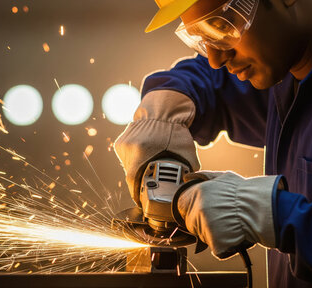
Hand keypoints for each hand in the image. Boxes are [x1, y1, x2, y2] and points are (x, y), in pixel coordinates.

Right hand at [114, 90, 200, 205]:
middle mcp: (129, 148)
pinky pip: (126, 159)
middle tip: (149, 188)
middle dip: (140, 183)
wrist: (162, 111)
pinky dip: (134, 162)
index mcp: (142, 151)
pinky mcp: (120, 142)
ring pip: (128, 167)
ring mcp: (123, 144)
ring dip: (137, 172)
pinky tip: (144, 159)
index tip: (142, 201)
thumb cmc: (175, 131)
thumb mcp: (186, 153)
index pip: (133, 181)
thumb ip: (187, 171)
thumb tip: (191, 187)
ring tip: (148, 171)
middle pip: (131, 175)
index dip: (137, 194)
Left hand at [176, 171, 285, 258]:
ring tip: (227, 223)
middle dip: (202, 221)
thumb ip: (203, 176)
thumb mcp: (223, 177)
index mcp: (198, 193)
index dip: (193, 208)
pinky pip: (213, 246)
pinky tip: (230, 233)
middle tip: (219, 216)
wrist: (261, 208)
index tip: (203, 209)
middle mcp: (198, 210)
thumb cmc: (245, 193)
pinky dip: (221, 243)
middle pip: (191, 222)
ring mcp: (205, 227)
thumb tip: (189, 176)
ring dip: (211, 232)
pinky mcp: (214, 242)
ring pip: (201, 234)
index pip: (182, 205)